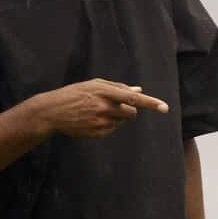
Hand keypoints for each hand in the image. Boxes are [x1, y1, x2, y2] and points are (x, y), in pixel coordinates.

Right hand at [36, 78, 167, 138]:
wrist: (53, 111)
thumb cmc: (75, 93)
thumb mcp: (94, 85)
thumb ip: (118, 87)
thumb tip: (139, 89)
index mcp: (104, 92)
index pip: (133, 98)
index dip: (150, 103)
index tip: (164, 107)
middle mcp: (104, 108)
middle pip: (131, 113)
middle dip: (129, 110)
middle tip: (114, 106)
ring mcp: (100, 122)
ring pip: (122, 122)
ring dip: (116, 117)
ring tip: (97, 111)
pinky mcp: (97, 133)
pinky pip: (112, 130)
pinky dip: (108, 125)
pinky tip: (92, 120)